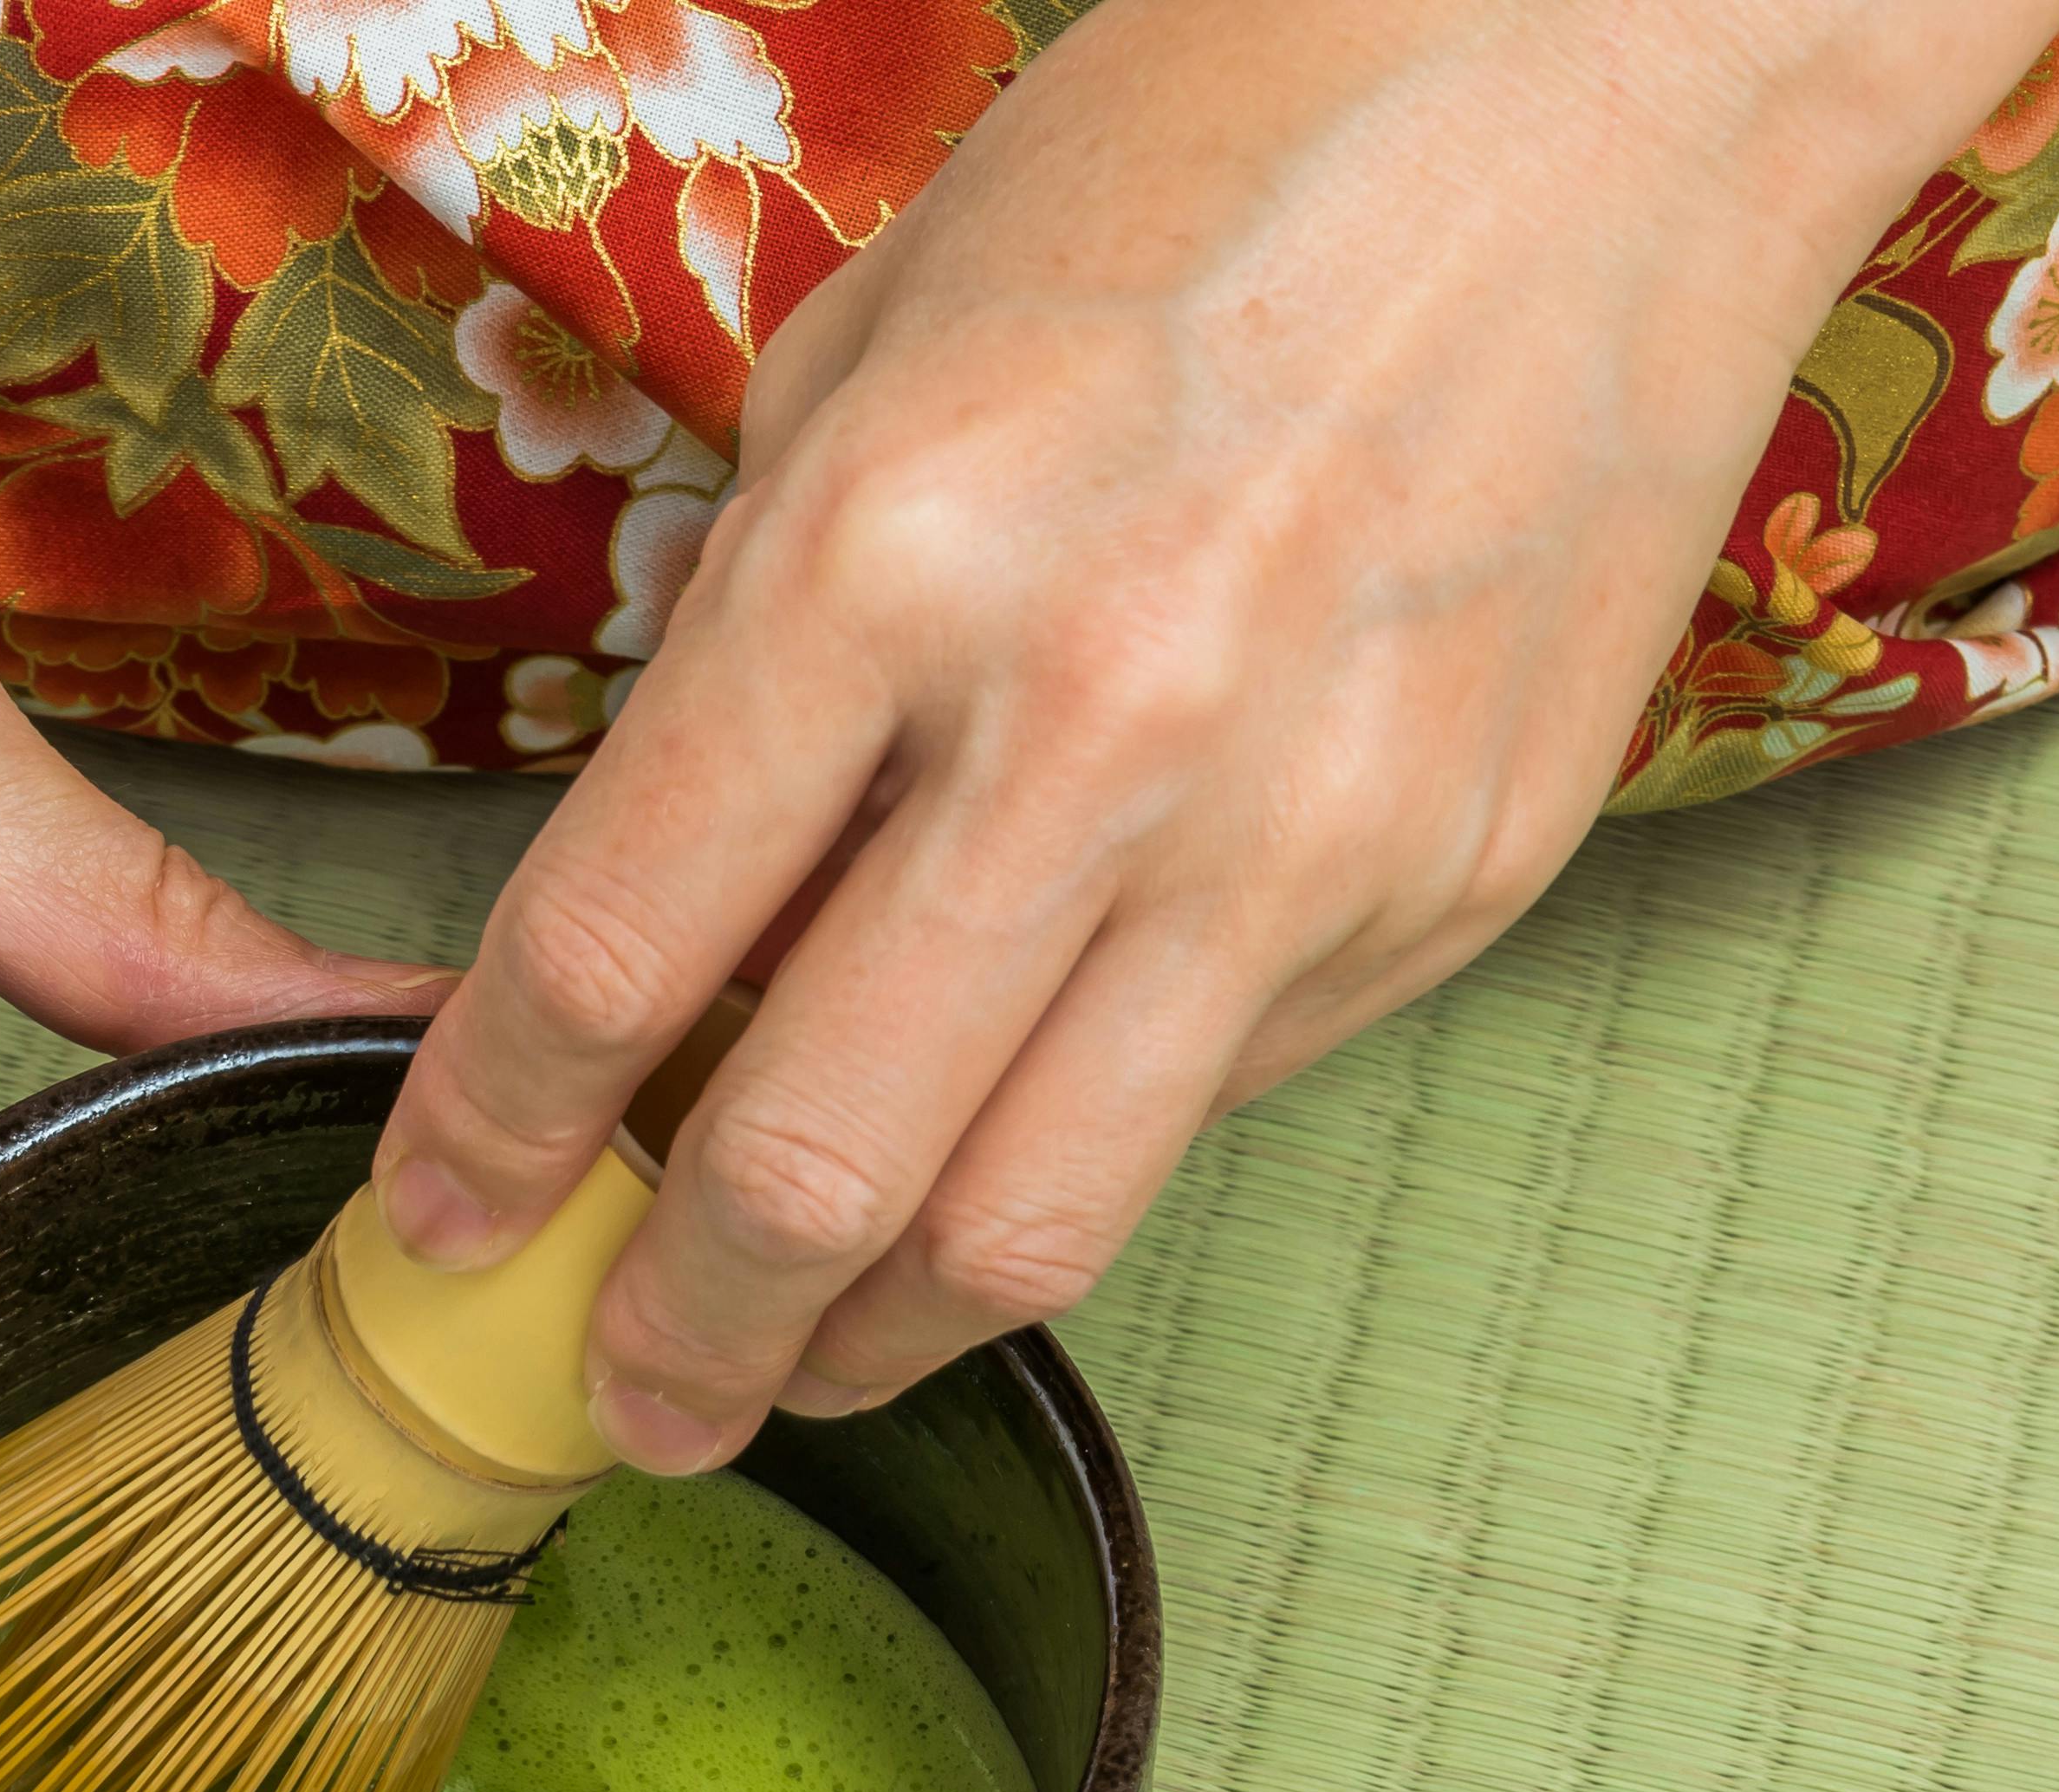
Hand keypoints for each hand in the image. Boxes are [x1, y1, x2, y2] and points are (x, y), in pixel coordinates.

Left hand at [372, 0, 2058, 1465]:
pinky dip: (1074, 1167)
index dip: (493, 1135)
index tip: (447, 1221)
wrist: (1611, 92)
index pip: (613, 949)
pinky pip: (1203, 1113)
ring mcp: (1296, 833)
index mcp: (891, 553)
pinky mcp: (1446, 888)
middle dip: (681, 1332)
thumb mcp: (882, 347)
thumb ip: (756, 640)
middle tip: (630, 1395)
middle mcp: (1093, 724)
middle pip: (809, 1165)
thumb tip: (678, 906)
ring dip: (874, 1340)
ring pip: (1027, 1230)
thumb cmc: (1212, 160)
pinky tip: (1013, 1148)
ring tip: (803, 1360)